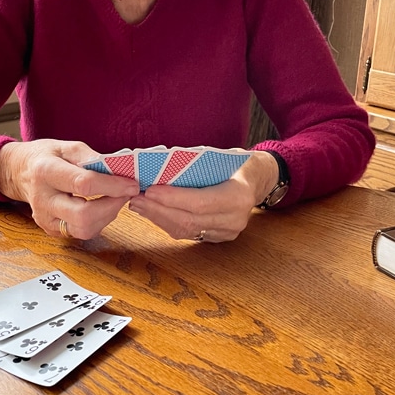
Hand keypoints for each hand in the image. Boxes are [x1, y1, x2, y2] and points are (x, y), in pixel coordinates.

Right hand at [0, 139, 139, 238]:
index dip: (112, 186)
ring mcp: (45, 218)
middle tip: (126, 194)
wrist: (20, 172)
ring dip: (107, 216)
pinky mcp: (51, 230)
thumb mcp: (67, 147)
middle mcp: (43, 199)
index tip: (132, 184)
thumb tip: (119, 171)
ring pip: (84, 230)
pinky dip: (98, 221)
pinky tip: (102, 207)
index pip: (84, 184)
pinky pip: (81, 233)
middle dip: (112, 206)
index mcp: (46, 171)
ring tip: (114, 199)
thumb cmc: (47, 157)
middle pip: (83, 215)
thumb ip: (92, 158)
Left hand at [128, 151, 278, 242]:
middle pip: (189, 220)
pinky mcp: (219, 238)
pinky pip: (189, 233)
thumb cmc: (238, 163)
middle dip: (158, 210)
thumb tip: (160, 168)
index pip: (199, 202)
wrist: (259, 180)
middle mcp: (235, 219)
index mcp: (239, 195)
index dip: (172, 199)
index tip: (149, 191)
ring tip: (138, 205)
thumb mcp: (223, 156)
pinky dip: (168, 222)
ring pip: (186, 230)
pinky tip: (153, 212)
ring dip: (158, 218)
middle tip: (135, 199)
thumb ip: (196, 166)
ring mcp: (228, 232)